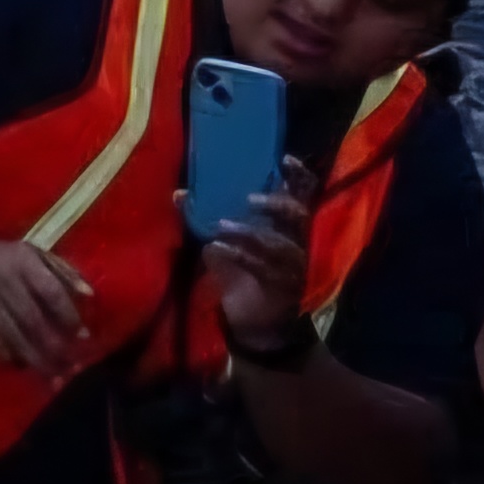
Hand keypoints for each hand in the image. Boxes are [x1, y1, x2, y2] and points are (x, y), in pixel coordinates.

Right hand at [0, 227, 94, 382]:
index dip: (68, 315)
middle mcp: (4, 282)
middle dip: (53, 347)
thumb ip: (64, 272)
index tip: (82, 335)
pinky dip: (5, 356)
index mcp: (24, 263)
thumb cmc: (3, 256)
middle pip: (32, 320)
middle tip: (71, 367)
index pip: (50, 291)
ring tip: (53, 377)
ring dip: (34, 358)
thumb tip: (90, 295)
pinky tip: (20, 366)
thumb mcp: (35, 253)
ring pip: (12, 335)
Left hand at [208, 161, 319, 353]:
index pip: (304, 196)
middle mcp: (297, 244)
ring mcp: (293, 268)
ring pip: (280, 245)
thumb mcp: (225, 243)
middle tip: (249, 199)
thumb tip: (179, 193)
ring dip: (250, 233)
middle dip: (278, 204)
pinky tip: (216, 249)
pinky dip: (238, 256)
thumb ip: (206, 217)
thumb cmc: (242, 275)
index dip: (299, 177)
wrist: (255, 324)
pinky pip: (262, 269)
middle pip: (299, 216)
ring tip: (221, 225)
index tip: (285, 159)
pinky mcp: (281, 289)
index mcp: (287, 227)